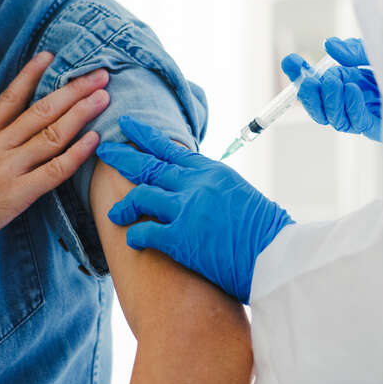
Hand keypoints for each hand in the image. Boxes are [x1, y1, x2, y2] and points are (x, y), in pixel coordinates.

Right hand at [0, 52, 109, 260]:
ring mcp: (7, 169)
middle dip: (72, 90)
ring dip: (81, 114)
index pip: (10, 96)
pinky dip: (75, 154)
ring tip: (104, 96)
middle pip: (41, 110)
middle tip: (99, 74)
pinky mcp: (16, 195)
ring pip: (51, 134)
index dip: (32, 74)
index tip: (52, 56)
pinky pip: (52, 171)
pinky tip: (94, 139)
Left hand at [96, 116, 293, 303]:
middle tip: (104, 150)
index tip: (128, 127)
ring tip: (113, 213)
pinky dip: (135, 235)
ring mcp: (187, 209)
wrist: (278, 256)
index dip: (145, 137)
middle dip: (122, 157)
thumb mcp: (238, 195)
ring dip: (124, 205)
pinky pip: (145, 232)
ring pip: (141, 196)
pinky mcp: (181, 238)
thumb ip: (212, 187)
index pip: (170, 149)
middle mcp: (196, 184)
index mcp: (212, 172)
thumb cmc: (264, 232)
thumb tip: (195, 186)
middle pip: (149, 165)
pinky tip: (131, 240)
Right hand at [282, 37, 382, 140]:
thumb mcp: (379, 51)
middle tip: (311, 79)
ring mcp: (362, 115)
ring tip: (337, 80)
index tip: (290, 62)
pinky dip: (350, 106)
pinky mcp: (376, 127)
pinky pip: (355, 122)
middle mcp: (351, 101)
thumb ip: (354, 50)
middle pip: (318, 107)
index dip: (300, 75)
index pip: (315, 84)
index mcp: (347, 82)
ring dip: (329, 100)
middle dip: (310, 94)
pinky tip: (353, 90)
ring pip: (333, 118)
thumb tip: (330, 46)